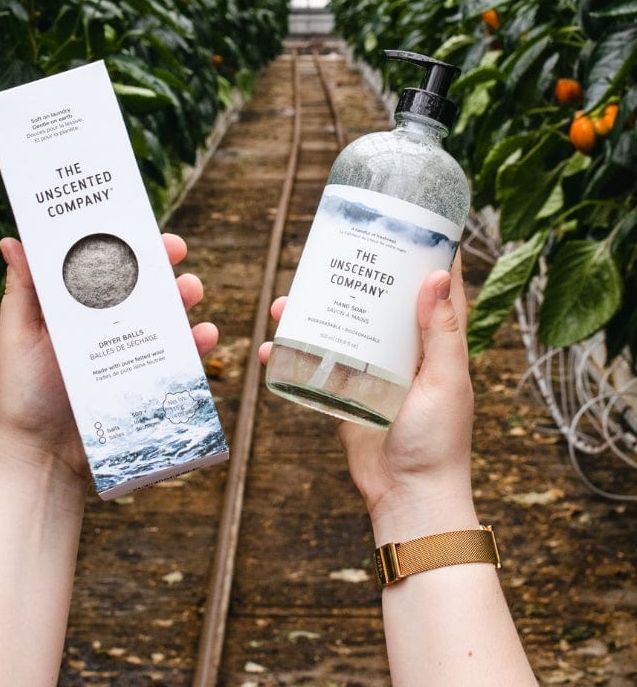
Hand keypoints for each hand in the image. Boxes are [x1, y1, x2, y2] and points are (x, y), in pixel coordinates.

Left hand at [0, 234, 218, 485]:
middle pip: (143, 283)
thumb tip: (13, 241)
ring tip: (190, 291)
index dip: (125, 241)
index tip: (140, 225)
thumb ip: (23, 291)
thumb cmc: (23, 394)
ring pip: (168, 314)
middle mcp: (109, 324)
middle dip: (163, 262)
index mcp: (79, 306)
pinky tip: (203, 334)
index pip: (106, 263)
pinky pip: (181, 356)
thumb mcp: (18, 336)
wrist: (42, 457)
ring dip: (185, 295)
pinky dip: (197, 343)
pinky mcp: (150, 380)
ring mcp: (132, 351)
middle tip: (174, 251)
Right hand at [259, 254, 475, 540]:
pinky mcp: (346, 391)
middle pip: (376, 300)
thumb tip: (439, 273)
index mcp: (434, 343)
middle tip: (327, 252)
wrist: (407, 498)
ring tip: (285, 301)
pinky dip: (293, 353)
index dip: (422, 254)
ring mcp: (371, 369)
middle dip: (352, 275)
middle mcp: (402, 350)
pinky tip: (273, 345)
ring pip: (341, 326)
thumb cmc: (438, 442)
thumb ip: (442, 331)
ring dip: (312, 310)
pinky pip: (317, 363)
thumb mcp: (446, 381)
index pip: (432, 288)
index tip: (404, 222)